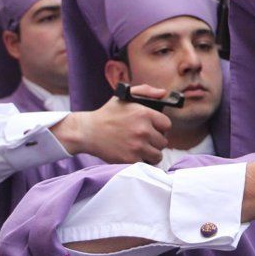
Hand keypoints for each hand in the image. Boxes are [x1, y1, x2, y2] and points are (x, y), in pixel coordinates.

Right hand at [51, 85, 171, 164]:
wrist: (87, 131)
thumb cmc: (107, 114)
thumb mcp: (125, 96)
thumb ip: (146, 91)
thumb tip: (164, 93)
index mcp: (144, 114)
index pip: (167, 125)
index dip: (161, 127)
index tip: (154, 129)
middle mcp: (143, 130)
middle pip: (163, 142)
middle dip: (155, 141)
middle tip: (145, 139)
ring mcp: (137, 146)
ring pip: (158, 155)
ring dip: (151, 153)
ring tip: (142, 149)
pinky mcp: (130, 159)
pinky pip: (147, 164)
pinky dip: (142, 162)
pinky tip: (135, 155)